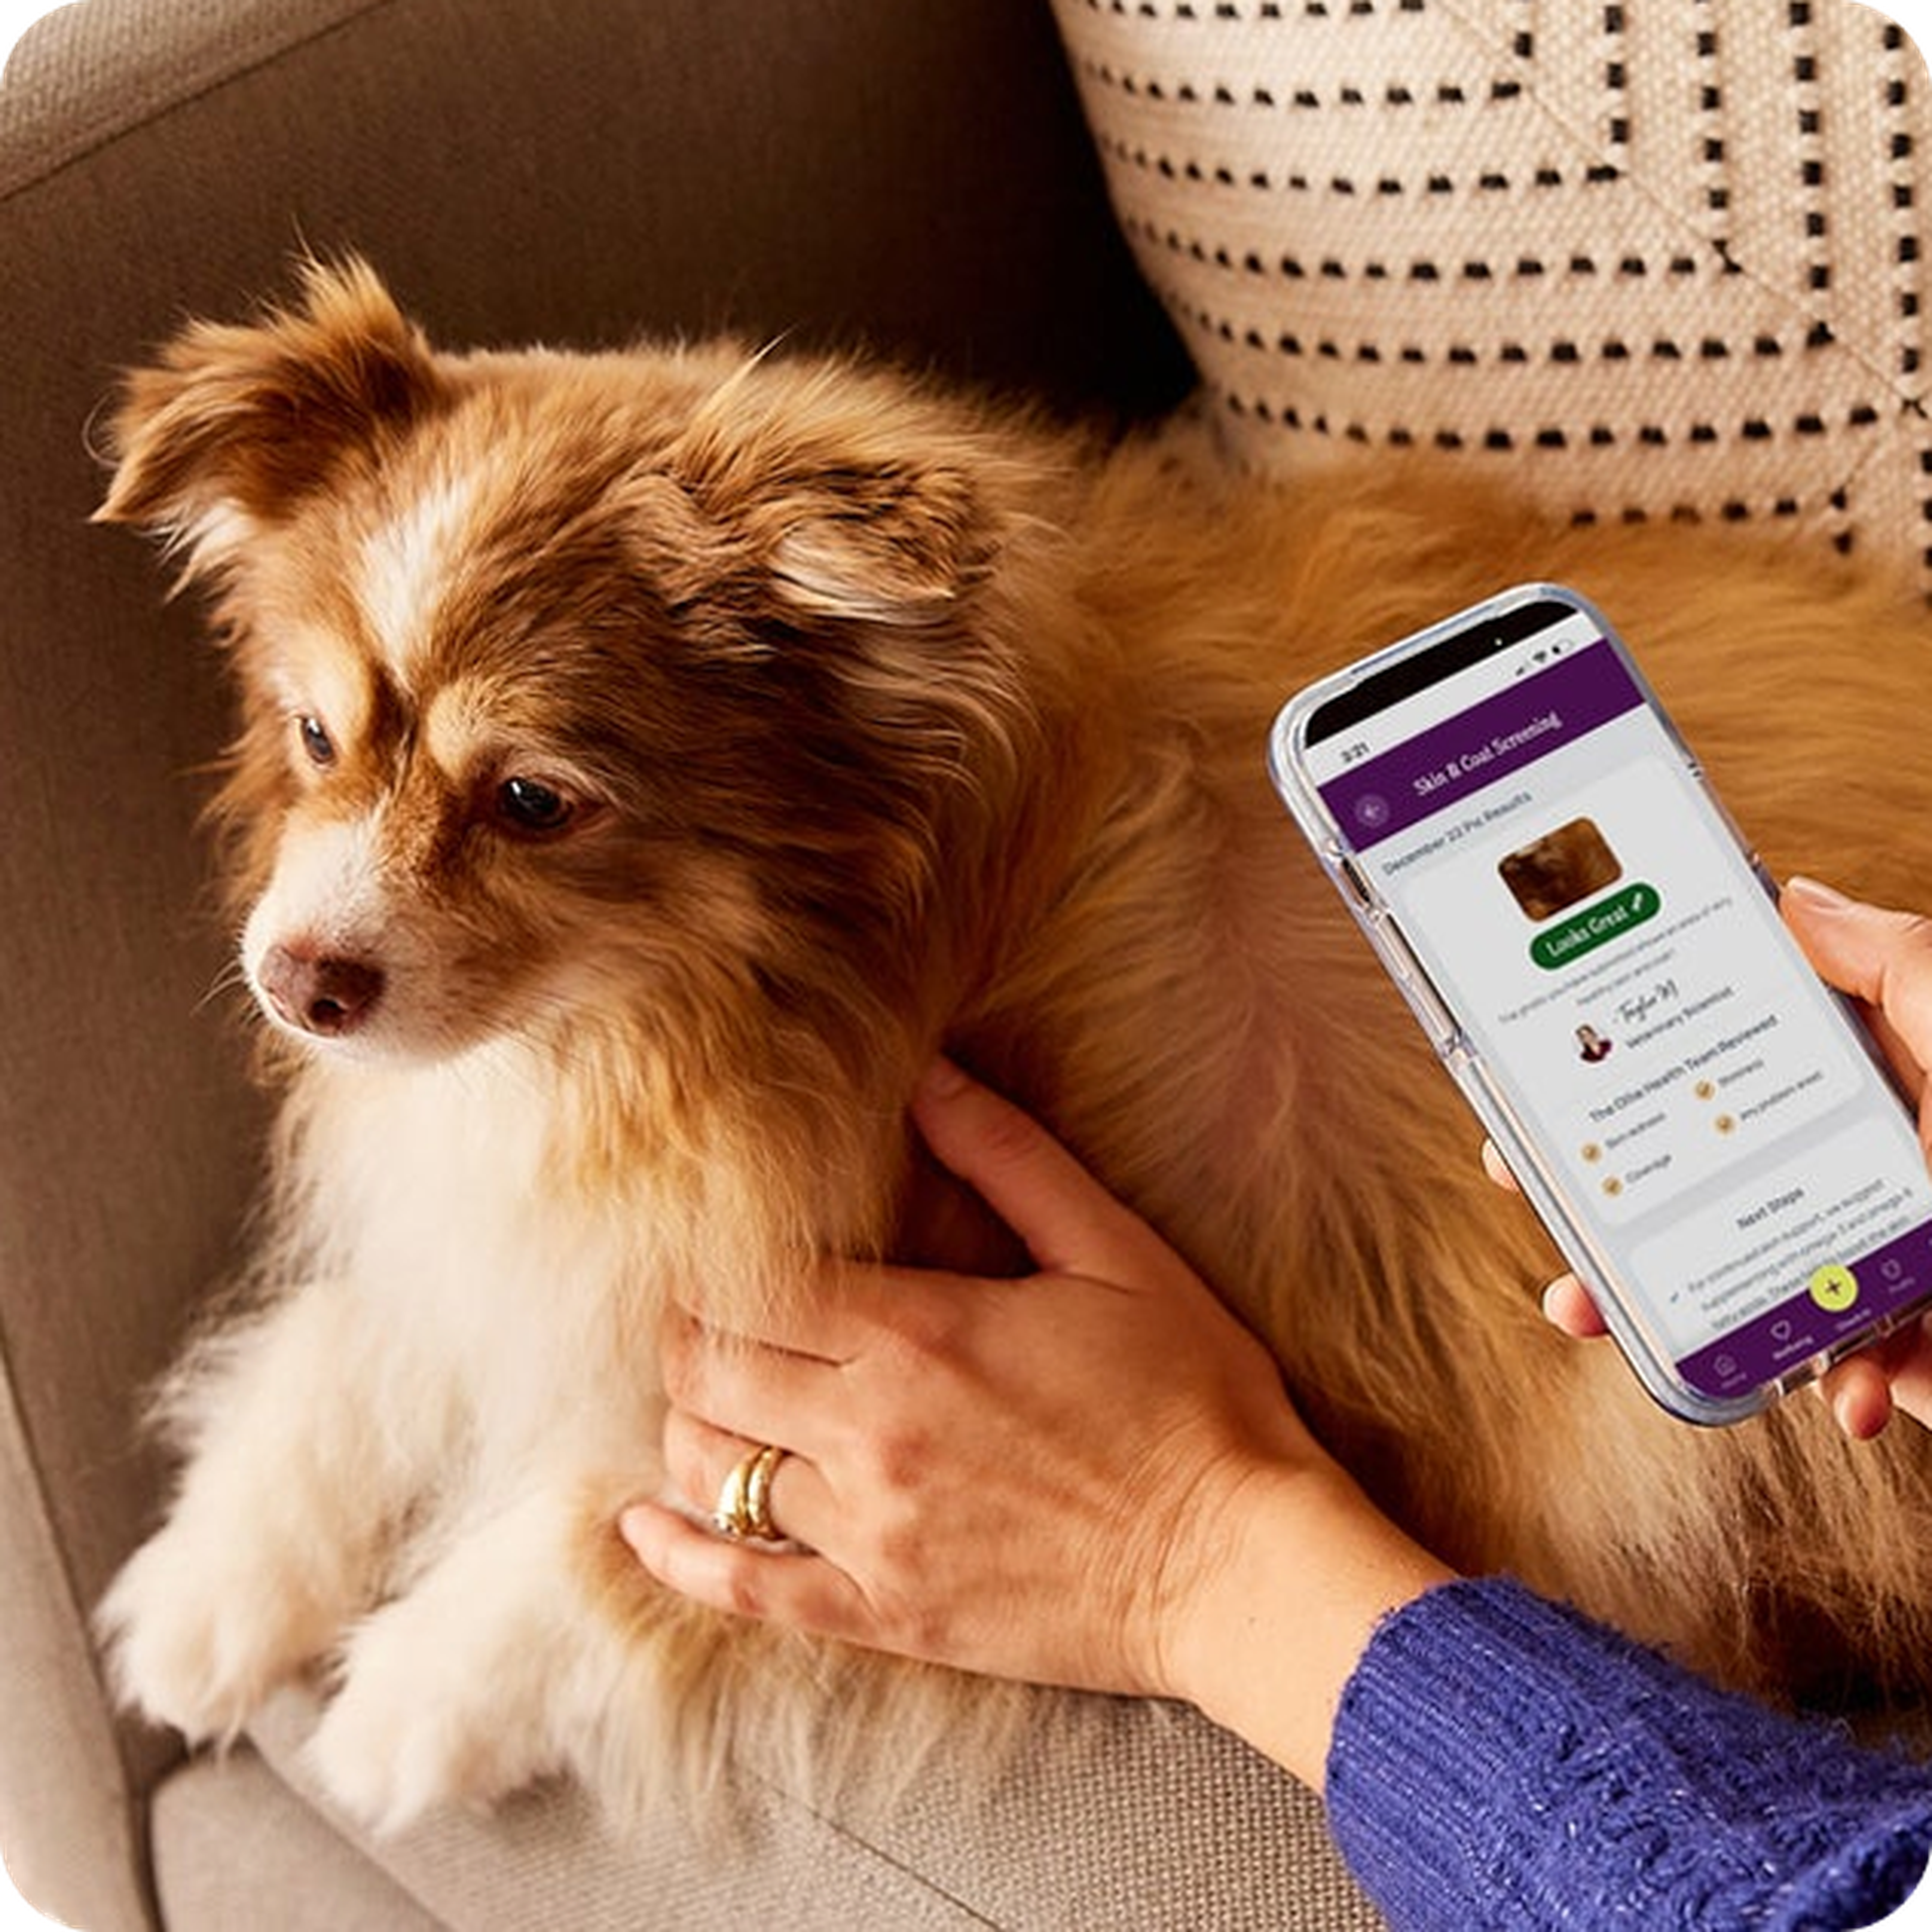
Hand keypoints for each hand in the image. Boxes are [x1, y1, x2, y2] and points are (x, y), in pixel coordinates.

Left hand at [621, 1058, 1448, 1786]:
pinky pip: (745, 1590)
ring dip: (686, 1424)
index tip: (703, 1244)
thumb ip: (1009, 1159)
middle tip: (692, 1312)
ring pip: (713, 1471)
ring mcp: (870, 1534)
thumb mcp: (1113, 1252)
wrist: (1240, 1566)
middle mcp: (872, 1434)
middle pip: (714, 1372)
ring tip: (696, 1394)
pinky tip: (639, 1526)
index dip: (714, 1262)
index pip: (758, 1285)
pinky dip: (678, 1556)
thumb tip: (929, 1077)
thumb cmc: (1194, 1399)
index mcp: (920, 1335)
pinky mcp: (886, 1615)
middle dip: (686, 1334)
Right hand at [1505, 879, 1931, 1437]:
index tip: (1543, 1076)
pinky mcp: (1908, 1352)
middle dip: (1598, 1190)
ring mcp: (1875, 1264)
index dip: (1621, 1072)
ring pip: (1729, 1281)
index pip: (1715, 1072)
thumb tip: (1792, 896)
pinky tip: (1834, 1393)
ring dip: (1652, 1302)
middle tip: (1528, 1183)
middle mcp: (1852, 1170)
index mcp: (1861, 1087)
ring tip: (1589, 1306)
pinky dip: (1822, 1387)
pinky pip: (1834, 1376)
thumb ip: (1888, 963)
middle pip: (1695, 1176)